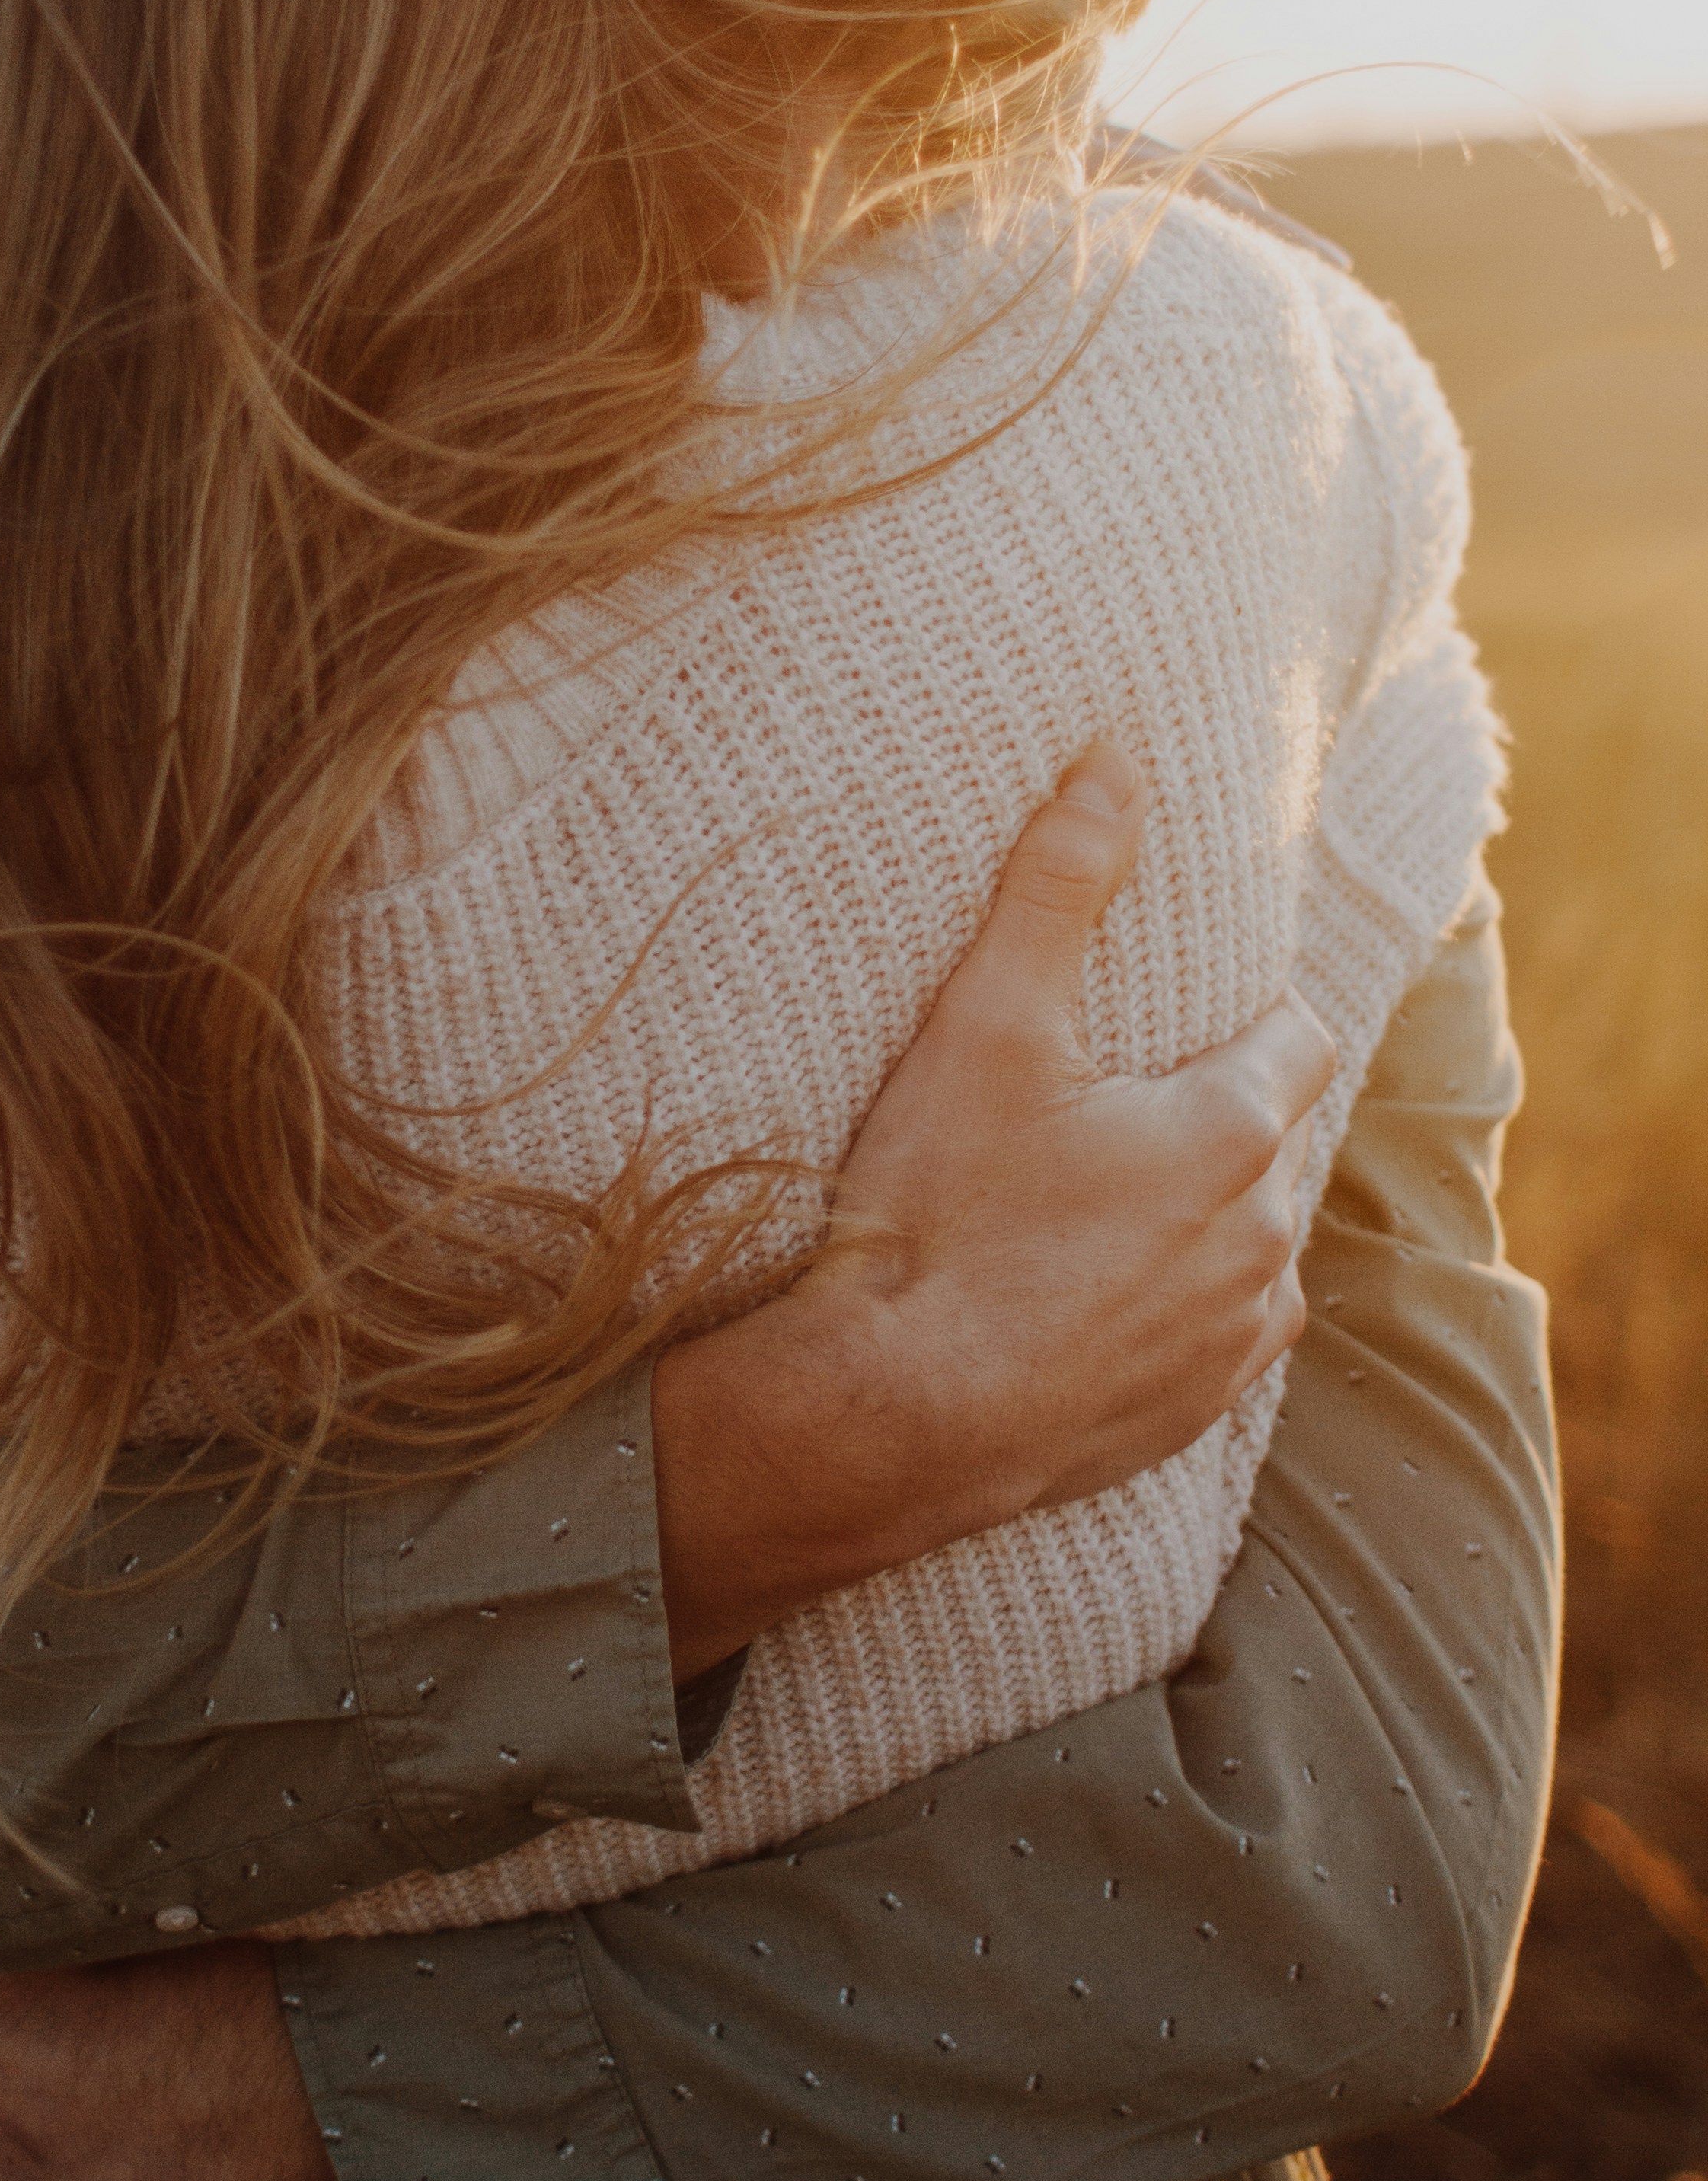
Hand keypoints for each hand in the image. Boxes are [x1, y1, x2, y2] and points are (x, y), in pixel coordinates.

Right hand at [653, 743, 1334, 1671]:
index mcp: (1232, 1136)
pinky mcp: (1186, 1418)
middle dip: (1210, 1117)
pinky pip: (1217, 1343)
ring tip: (1091, 1207)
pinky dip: (1173, 1310)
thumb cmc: (932, 1218)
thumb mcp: (985, 1029)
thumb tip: (1114, 761)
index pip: (1299, 1036)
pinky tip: (1087, 1298)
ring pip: (1251, 1248)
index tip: (1184, 1010)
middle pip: (1270, 1143)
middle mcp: (1261, 1243)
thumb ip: (1057, 889)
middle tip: (1108, 1105)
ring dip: (1200, 1221)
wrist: (881, 1419)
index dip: (1248, 1012)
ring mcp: (1229, 1341)